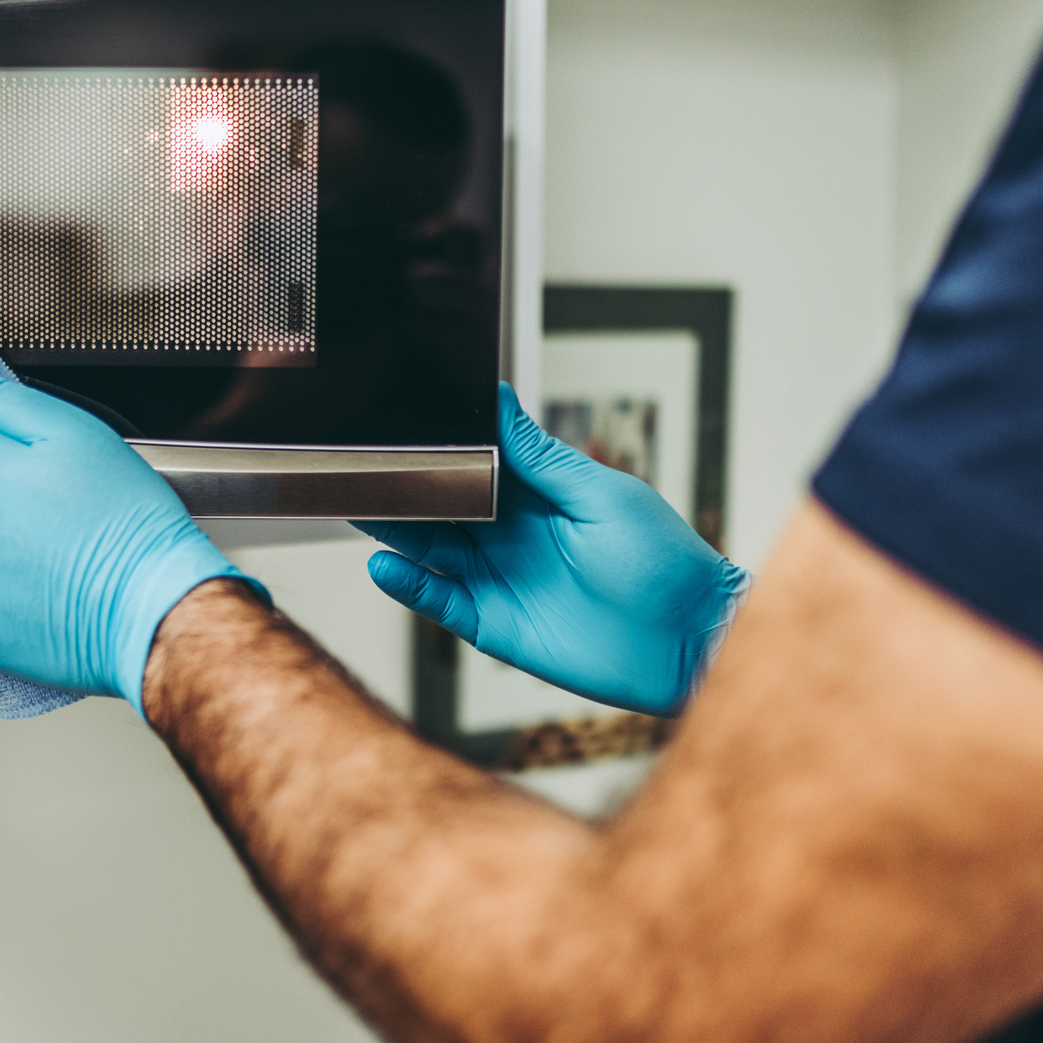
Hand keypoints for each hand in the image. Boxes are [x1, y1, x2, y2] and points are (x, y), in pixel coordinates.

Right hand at [359, 383, 748, 715]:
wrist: (689, 642)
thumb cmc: (664, 563)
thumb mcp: (603, 495)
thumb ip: (541, 456)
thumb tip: (500, 400)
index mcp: (538, 496)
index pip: (472, 463)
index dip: (436, 446)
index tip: (396, 422)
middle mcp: (512, 536)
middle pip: (441, 506)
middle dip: (401, 486)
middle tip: (356, 462)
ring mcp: (500, 581)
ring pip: (430, 550)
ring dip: (393, 530)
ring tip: (353, 505)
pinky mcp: (495, 626)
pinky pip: (441, 603)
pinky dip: (410, 586)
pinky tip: (383, 565)